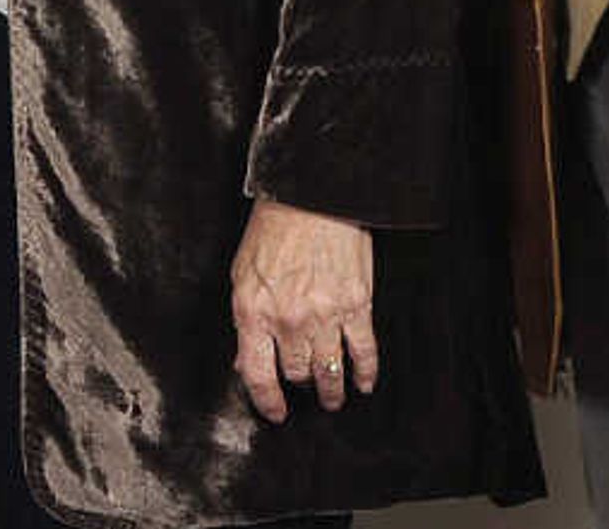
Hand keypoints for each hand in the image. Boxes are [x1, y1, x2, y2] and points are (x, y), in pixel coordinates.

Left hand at [228, 196, 375, 420]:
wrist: (312, 196)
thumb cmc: (273, 229)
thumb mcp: (243, 273)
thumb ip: (245, 319)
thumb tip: (245, 359)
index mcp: (254, 312)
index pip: (257, 374)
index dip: (267, 401)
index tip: (276, 412)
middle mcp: (289, 321)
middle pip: (296, 374)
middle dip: (300, 385)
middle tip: (306, 388)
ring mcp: (325, 316)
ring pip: (329, 371)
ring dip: (332, 390)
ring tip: (333, 397)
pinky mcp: (357, 306)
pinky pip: (364, 352)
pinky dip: (365, 373)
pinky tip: (363, 383)